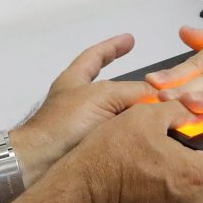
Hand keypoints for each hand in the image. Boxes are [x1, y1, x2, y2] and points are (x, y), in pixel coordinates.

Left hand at [14, 34, 152, 181]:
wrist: (41, 163)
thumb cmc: (64, 124)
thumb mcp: (103, 96)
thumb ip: (133, 91)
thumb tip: (160, 94)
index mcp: (74, 81)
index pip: (95, 56)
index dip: (113, 46)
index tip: (129, 39)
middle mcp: (80, 101)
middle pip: (112, 87)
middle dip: (134, 87)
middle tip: (157, 86)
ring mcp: (85, 125)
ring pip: (120, 113)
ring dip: (139, 112)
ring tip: (161, 111)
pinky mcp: (92, 147)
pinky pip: (120, 135)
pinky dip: (135, 133)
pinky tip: (149, 136)